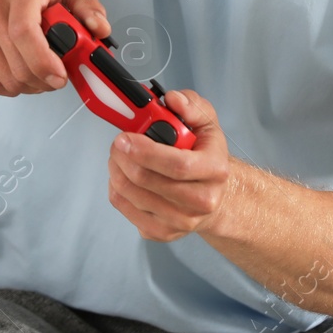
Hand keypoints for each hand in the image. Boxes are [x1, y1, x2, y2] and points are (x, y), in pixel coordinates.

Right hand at [0, 0, 109, 95]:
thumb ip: (88, 7)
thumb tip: (99, 30)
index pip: (24, 32)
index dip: (44, 62)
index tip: (61, 77)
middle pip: (17, 64)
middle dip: (45, 80)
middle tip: (57, 77)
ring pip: (6, 79)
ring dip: (30, 85)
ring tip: (39, 72)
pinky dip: (10, 87)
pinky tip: (19, 72)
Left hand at [107, 90, 232, 241]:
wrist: (215, 194)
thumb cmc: (206, 157)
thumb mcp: (207, 124)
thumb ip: (191, 106)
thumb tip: (173, 100)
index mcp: (215, 170)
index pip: (177, 165)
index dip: (146, 152)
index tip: (125, 138)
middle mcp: (203, 200)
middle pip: (149, 182)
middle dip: (124, 159)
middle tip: (117, 143)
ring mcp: (182, 221)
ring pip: (133, 196)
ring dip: (117, 171)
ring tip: (119, 156)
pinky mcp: (162, 233)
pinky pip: (126, 210)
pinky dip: (117, 189)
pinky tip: (122, 176)